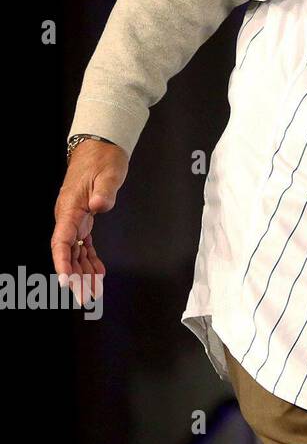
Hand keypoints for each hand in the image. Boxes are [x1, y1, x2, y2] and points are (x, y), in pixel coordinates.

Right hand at [51, 139, 126, 305]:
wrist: (100, 146)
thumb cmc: (102, 158)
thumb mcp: (108, 173)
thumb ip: (104, 191)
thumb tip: (98, 206)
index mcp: (70, 208)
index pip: (61, 241)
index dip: (63, 262)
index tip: (66, 281)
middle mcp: (69, 216)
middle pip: (67, 252)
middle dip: (74, 276)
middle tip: (84, 297)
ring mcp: (75, 218)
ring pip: (75, 251)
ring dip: (82, 271)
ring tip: (91, 292)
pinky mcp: (84, 218)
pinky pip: (84, 243)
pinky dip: (90, 258)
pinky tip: (97, 272)